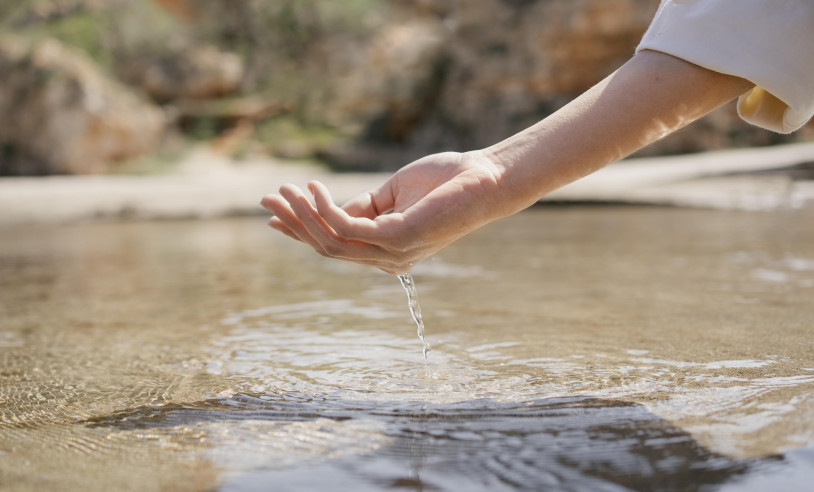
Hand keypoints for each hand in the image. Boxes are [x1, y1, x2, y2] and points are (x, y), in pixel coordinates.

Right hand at [260, 151, 505, 274]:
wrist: (486, 177)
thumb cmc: (446, 182)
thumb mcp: (392, 194)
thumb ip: (362, 206)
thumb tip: (327, 207)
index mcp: (386, 251)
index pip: (335, 246)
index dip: (301, 231)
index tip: (273, 215)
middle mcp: (387, 259)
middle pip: (326, 248)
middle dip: (293, 223)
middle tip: (266, 199)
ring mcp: (393, 253)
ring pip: (331, 241)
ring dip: (302, 215)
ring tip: (284, 189)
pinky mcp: (398, 239)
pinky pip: (347, 228)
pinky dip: (325, 208)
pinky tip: (313, 188)